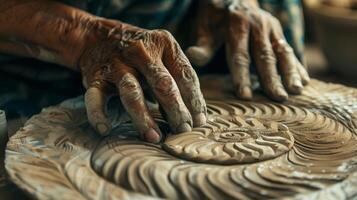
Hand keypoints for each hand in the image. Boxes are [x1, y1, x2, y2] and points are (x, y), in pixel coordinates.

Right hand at [77, 19, 206, 142]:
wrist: (97, 36)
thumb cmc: (140, 54)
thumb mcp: (163, 54)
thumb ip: (178, 79)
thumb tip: (195, 117)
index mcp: (164, 44)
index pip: (185, 74)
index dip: (194, 100)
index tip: (199, 122)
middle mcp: (142, 51)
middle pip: (162, 84)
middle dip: (175, 110)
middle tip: (183, 131)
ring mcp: (117, 64)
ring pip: (132, 93)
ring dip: (144, 117)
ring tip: (155, 137)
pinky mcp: (96, 76)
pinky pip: (95, 97)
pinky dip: (98, 114)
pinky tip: (105, 129)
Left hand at [186, 0, 309, 100]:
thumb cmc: (216, 16)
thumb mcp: (205, 26)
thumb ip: (203, 43)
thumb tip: (192, 56)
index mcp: (237, 25)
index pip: (239, 55)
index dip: (242, 76)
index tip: (245, 96)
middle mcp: (257, 25)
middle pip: (265, 56)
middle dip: (272, 78)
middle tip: (279, 98)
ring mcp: (271, 27)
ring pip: (282, 51)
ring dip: (290, 72)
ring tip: (296, 90)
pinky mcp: (279, 31)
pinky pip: (289, 49)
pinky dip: (297, 65)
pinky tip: (304, 81)